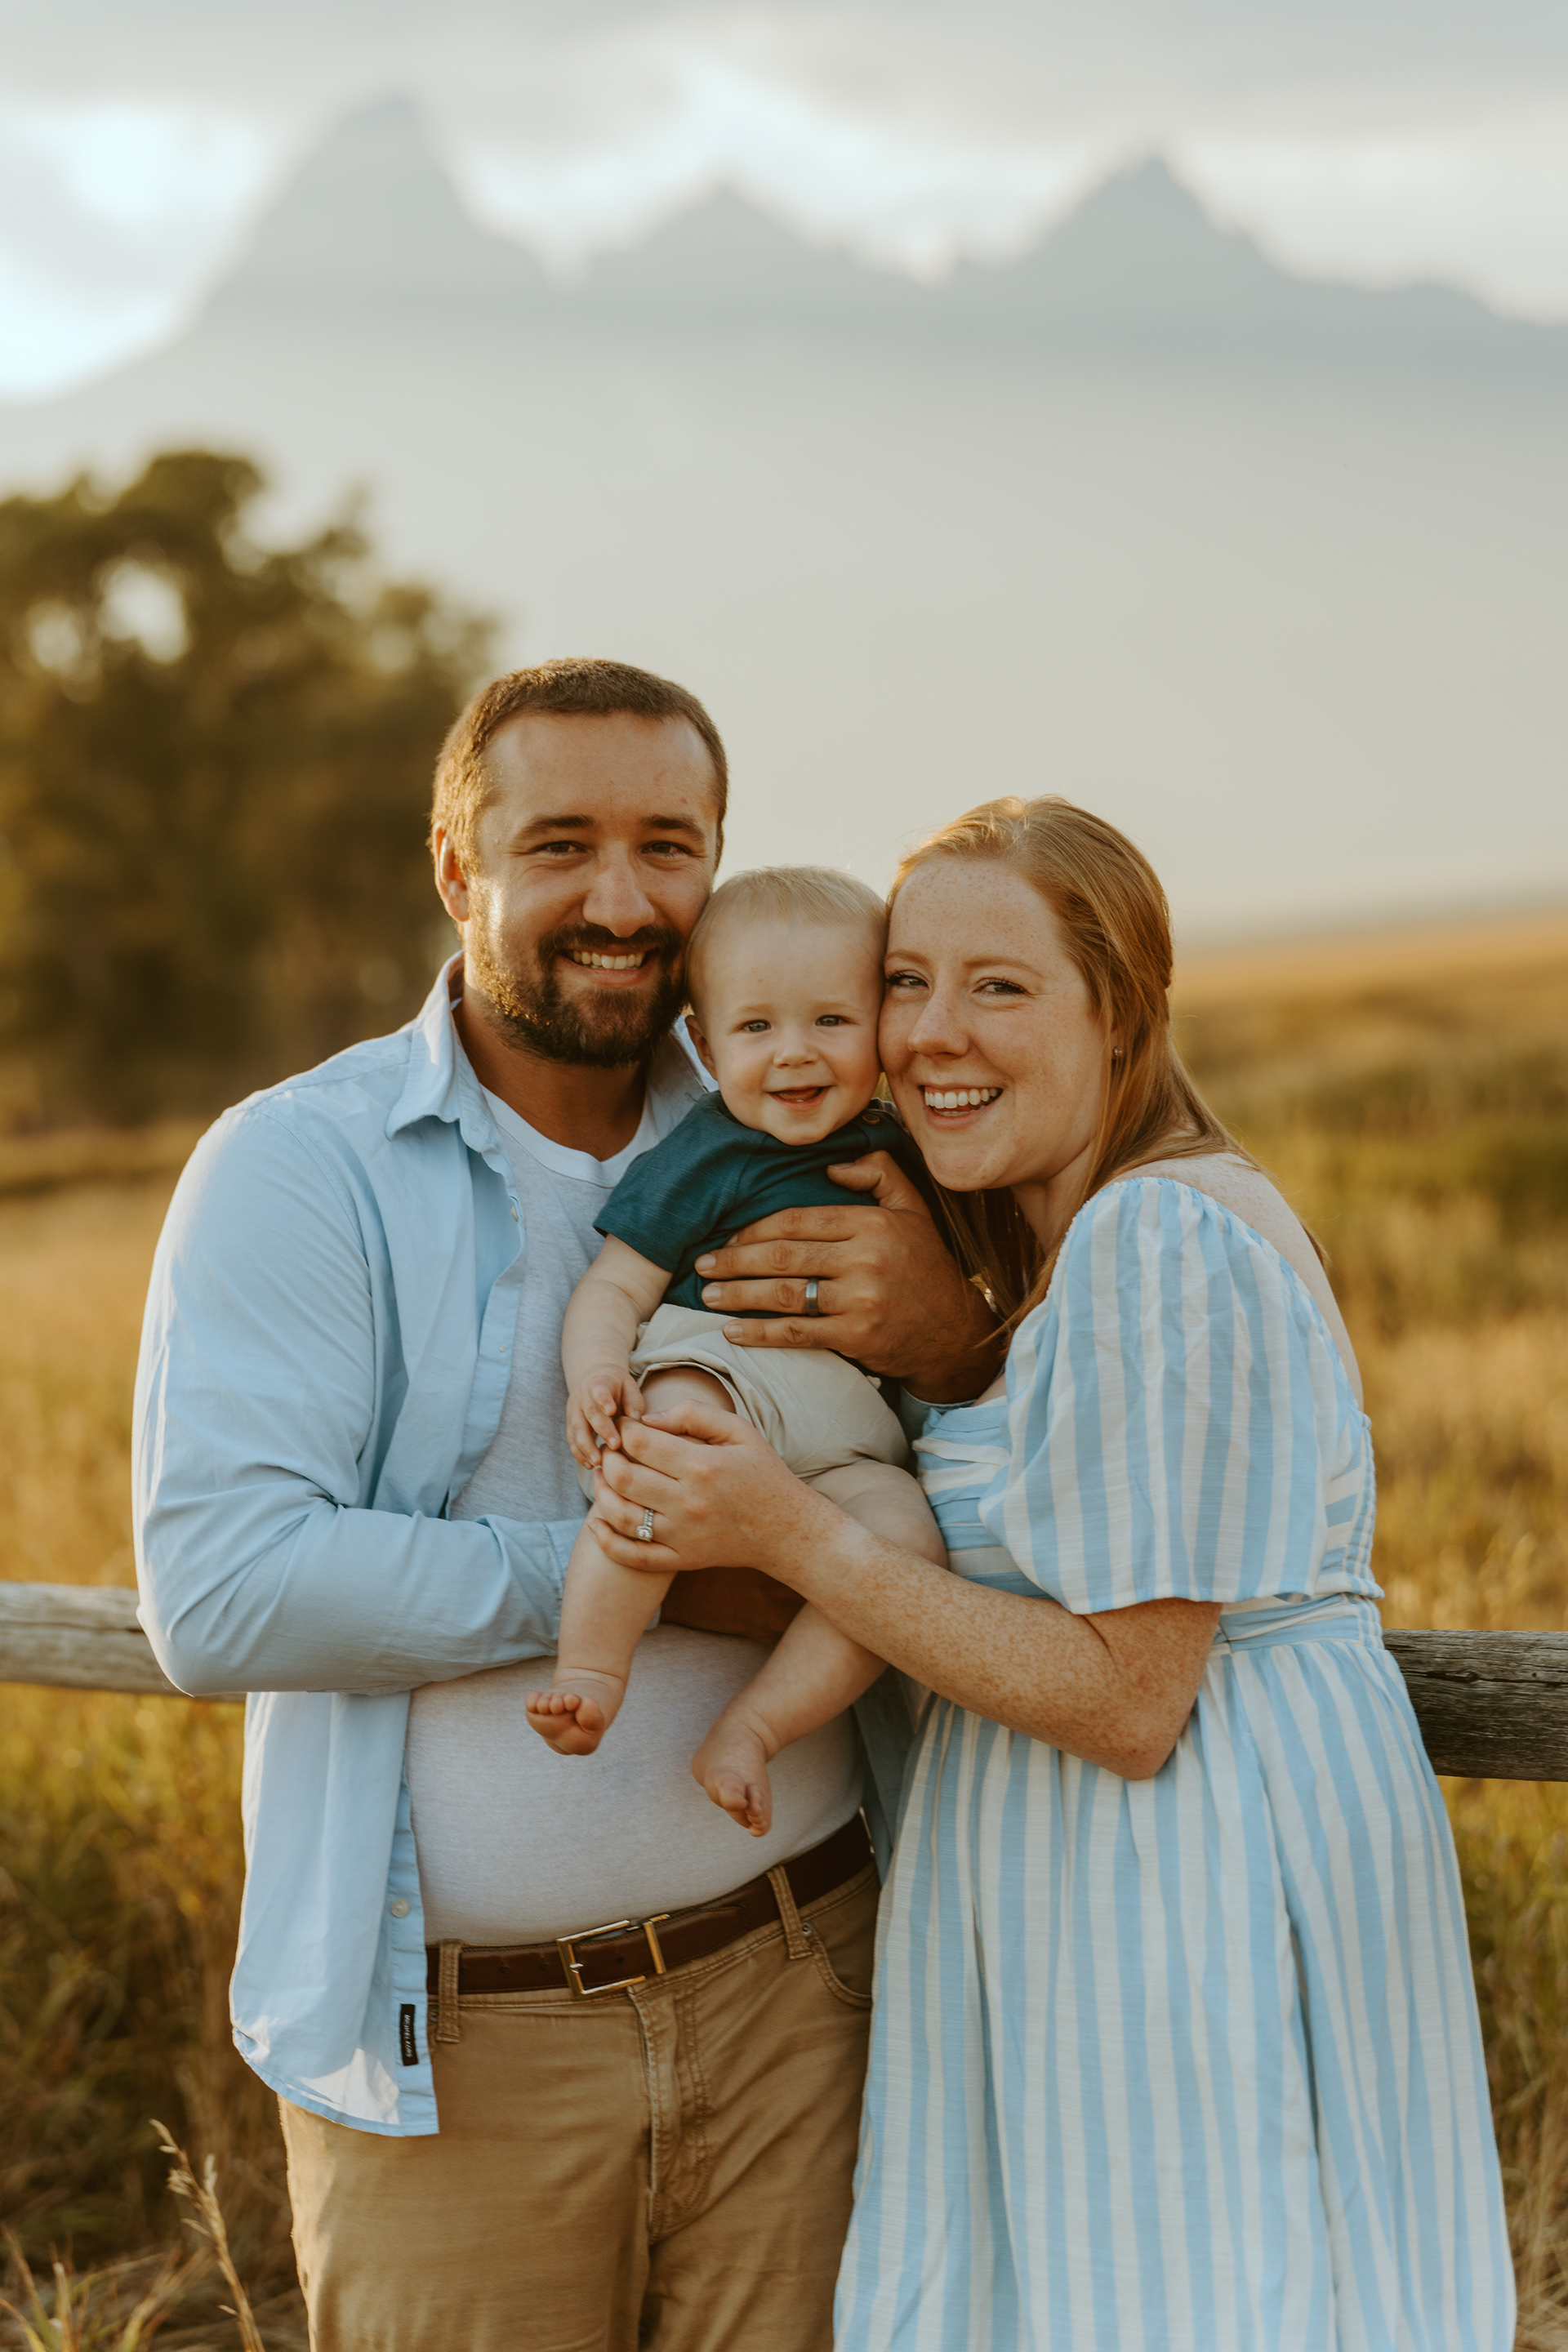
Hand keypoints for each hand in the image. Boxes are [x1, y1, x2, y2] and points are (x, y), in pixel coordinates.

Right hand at [566, 1365, 645, 1469]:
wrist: (593, 1381)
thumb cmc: (617, 1387)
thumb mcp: (628, 1386)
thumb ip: (633, 1401)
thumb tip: (636, 1419)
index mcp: (598, 1384)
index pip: (599, 1390)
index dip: (603, 1400)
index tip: (611, 1411)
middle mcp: (582, 1397)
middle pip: (589, 1414)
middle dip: (601, 1430)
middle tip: (614, 1445)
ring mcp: (573, 1412)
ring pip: (577, 1430)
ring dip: (586, 1447)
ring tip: (598, 1462)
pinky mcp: (570, 1425)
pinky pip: (572, 1441)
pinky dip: (579, 1454)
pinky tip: (590, 1466)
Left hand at [589, 1401, 824, 1585]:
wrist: (786, 1530)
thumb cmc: (762, 1473)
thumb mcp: (738, 1430)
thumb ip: (693, 1414)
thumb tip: (647, 1418)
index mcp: (702, 1466)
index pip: (640, 1443)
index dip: (622, 1429)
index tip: (623, 1426)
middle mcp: (689, 1503)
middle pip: (623, 1477)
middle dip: (606, 1459)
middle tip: (609, 1450)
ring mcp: (683, 1535)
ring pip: (620, 1515)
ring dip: (601, 1493)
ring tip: (603, 1477)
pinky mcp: (681, 1559)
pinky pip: (632, 1555)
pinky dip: (606, 1540)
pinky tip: (597, 1522)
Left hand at [691, 1150, 1000, 1401]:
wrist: (952, 1333)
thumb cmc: (925, 1267)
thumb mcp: (913, 1209)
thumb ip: (878, 1173)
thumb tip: (831, 1162)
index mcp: (872, 1223)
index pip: (798, 1221)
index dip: (755, 1230)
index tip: (728, 1236)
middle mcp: (865, 1259)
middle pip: (783, 1257)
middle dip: (734, 1261)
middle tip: (703, 1264)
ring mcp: (860, 1300)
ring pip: (783, 1295)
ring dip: (738, 1296)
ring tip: (708, 1295)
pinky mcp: (856, 1337)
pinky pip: (796, 1333)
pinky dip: (759, 1333)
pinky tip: (733, 1331)